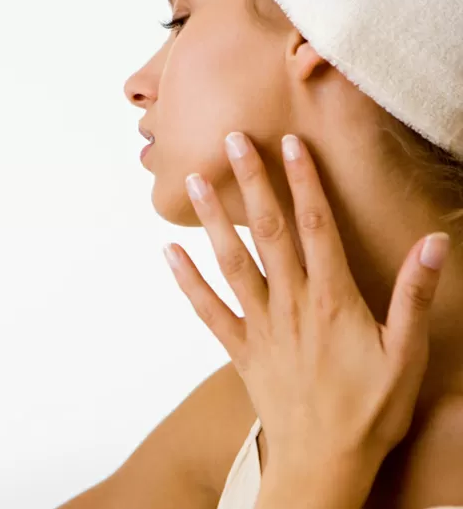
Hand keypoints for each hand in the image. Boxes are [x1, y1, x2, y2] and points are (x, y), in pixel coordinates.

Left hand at [163, 132, 448, 505]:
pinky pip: (208, 310)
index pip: (316, 226)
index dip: (302, 181)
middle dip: (250, 182)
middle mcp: (290, 304)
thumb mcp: (406, 353)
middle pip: (268, 232)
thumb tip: (433, 243)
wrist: (324, 462)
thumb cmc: (370, 410)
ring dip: (213, 220)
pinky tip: (169, 252)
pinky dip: (187, 281)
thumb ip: (414, 295)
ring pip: (232, 262)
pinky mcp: (240, 349)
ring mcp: (260, 326)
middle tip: (231, 140)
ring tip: (191, 181)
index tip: (289, 143)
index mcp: (333, 300)